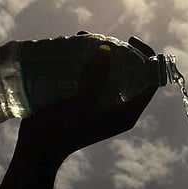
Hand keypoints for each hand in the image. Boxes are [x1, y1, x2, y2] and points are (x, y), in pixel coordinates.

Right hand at [15, 35, 159, 156]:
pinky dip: (85, 61)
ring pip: (109, 72)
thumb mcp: (80, 105)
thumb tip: (107, 49)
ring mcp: (102, 103)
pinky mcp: (86, 100)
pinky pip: (92, 76)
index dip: (147, 59)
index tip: (130, 40)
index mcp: (127, 114)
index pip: (150, 82)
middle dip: (119, 52)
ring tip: (83, 38)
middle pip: (131, 74)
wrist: (37, 150)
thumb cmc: (60, 132)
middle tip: (102, 39)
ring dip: (99, 54)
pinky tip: (73, 48)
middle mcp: (118, 108)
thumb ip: (95, 79)